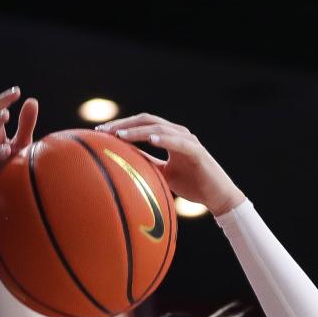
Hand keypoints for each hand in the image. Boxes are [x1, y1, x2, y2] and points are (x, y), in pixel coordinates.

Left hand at [96, 113, 244, 216]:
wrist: (216, 196)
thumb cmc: (191, 185)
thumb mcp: (162, 173)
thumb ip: (146, 162)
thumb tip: (124, 160)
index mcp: (169, 137)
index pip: (142, 125)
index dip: (122, 126)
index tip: (101, 132)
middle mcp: (178, 133)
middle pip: (147, 120)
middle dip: (124, 124)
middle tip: (103, 131)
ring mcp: (188, 140)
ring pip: (160, 128)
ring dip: (138, 130)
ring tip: (120, 135)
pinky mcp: (197, 151)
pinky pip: (178, 143)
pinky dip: (164, 139)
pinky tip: (149, 140)